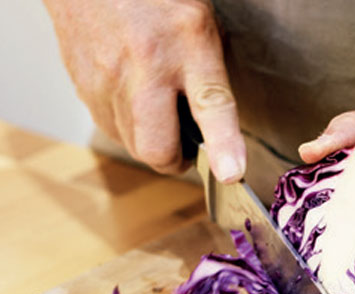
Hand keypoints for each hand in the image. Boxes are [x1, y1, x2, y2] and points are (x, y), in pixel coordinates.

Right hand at [43, 0, 244, 180]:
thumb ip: (213, 77)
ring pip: (132, 144)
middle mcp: (145, 65)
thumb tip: (222, 134)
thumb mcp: (202, 27)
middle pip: (157, 147)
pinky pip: (109, 128)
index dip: (223, 145)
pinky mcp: (84, 86)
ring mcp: (108, 78)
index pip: (211, 105)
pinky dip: (127, 127)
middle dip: (176, 159)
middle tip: (188, 146)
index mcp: (188, 44)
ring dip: (151, 143)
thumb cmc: (157, 0)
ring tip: (161, 116)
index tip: (229, 174)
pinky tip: (135, 102)